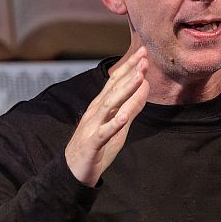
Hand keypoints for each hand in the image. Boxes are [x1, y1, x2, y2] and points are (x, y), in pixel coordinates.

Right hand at [65, 47, 149, 185]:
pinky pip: (104, 132)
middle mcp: (96, 111)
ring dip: (125, 91)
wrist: (74, 169)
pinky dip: (114, 124)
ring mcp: (93, 126)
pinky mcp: (93, 143)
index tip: (143, 52)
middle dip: (130, 73)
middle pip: (114, 88)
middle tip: (145, 58)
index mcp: (101, 105)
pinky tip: (124, 117)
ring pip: (110, 105)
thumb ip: (131, 106)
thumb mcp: (119, 124)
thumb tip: (145, 86)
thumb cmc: (98, 145)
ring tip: (140, 78)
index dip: (130, 66)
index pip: (116, 81)